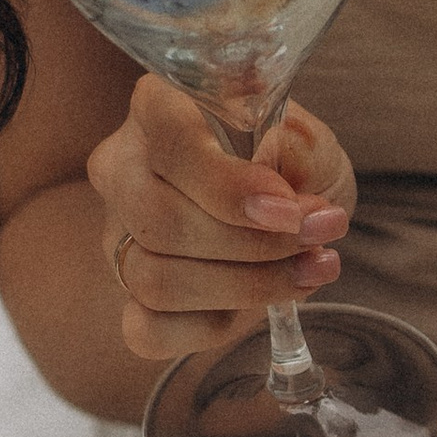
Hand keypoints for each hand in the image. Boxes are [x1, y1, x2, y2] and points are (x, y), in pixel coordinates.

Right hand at [85, 76, 352, 364]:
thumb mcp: (308, 140)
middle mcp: (121, 168)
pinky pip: (146, 330)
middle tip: (319, 238)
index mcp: (157, 107)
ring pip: (154, 280)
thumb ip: (296, 155)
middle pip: (158, 221)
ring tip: (311, 270)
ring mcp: (117, 235)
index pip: (170, 143)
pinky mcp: (128, 295)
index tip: (288, 210)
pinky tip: (258, 308)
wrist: (288, 202)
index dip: (227, 186)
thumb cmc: (291, 159)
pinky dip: (209, 328)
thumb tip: (282, 197)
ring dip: (246, 286)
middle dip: (251, 244)